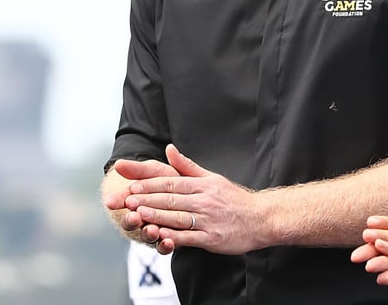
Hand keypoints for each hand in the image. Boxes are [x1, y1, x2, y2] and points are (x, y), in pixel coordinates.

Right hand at [103, 157, 181, 244]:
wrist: (186, 190)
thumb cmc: (164, 179)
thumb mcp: (151, 172)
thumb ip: (137, 170)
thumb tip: (119, 164)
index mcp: (134, 205)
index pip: (124, 205)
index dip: (123, 203)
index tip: (126, 201)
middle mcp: (141, 221)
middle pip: (133, 225)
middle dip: (133, 221)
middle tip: (135, 217)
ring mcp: (155, 232)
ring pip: (148, 237)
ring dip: (149, 235)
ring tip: (153, 231)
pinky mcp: (168, 241)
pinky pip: (164, 246)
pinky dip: (165, 245)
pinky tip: (169, 242)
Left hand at [120, 144, 264, 255]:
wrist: (261, 218)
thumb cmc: (233, 199)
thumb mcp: (212, 178)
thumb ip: (187, 166)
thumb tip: (169, 149)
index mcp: (203, 185)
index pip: (172, 183)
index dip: (150, 185)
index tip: (131, 185)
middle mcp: (205, 200)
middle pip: (171, 199)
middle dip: (147, 200)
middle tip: (126, 200)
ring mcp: (208, 219)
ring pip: (178, 217)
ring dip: (156, 217)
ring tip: (137, 216)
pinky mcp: (212, 238)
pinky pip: (190, 237)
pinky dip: (174, 238)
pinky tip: (159, 238)